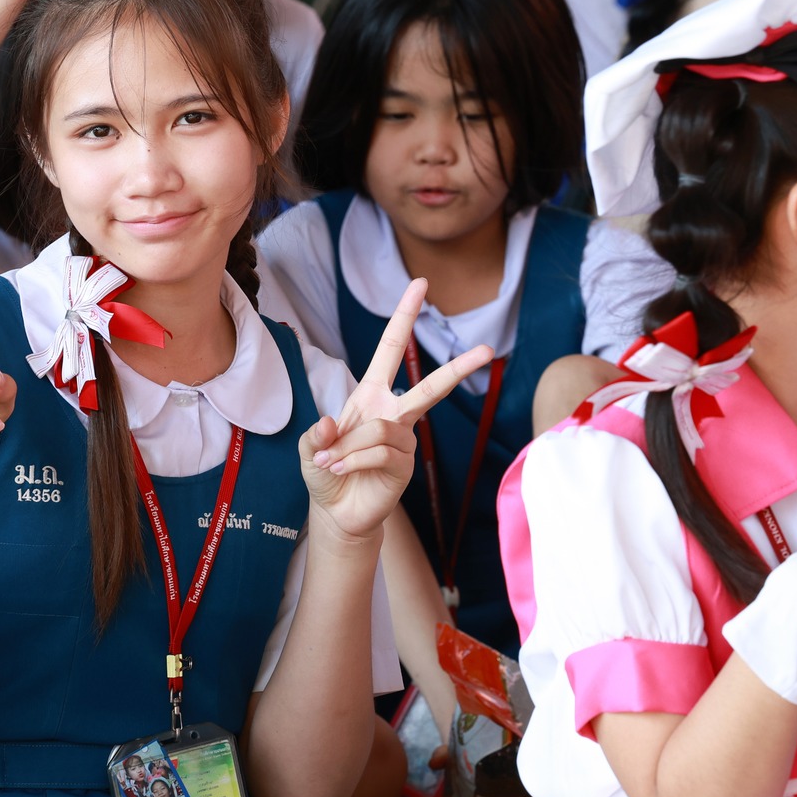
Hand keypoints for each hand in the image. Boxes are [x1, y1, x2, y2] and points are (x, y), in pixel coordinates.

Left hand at [301, 279, 490, 544]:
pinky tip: (341, 470)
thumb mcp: (308, 448)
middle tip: (488, 348)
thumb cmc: (326, 471)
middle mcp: (393, 414)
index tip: (420, 284)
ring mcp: (403, 441)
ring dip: (347, 446)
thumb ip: (314, 434)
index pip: (391, 350)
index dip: (403, 317)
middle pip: (429, 387)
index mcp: (371, 395)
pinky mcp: (405, 466)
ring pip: (380, 430)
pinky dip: (353, 461)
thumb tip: (331, 423)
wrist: (336, 511)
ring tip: (330, 461)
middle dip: (459, 368)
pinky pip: (380, 453)